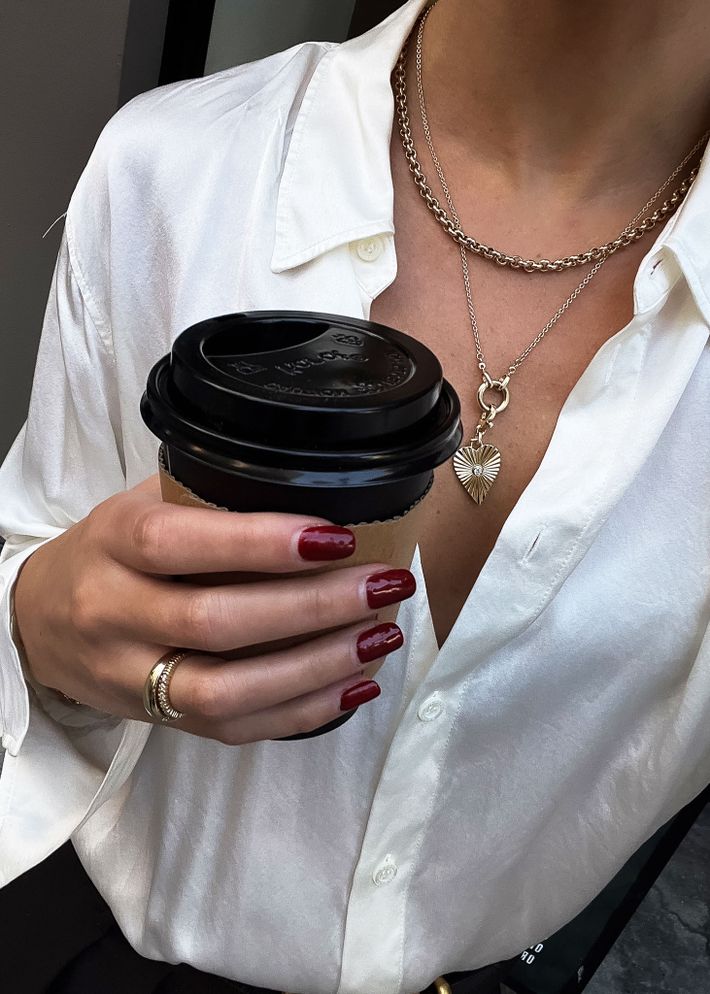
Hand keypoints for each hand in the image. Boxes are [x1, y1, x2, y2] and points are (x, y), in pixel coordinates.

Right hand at [13, 473, 414, 743]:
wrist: (39, 622)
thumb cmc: (111, 551)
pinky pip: (231, 729)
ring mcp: (129, 677)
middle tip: (383, 585)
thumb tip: (314, 487)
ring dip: (315, 668)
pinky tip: (355, 685)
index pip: (181, 545)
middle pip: (213, 623)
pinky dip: (301, 712)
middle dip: (310, 608)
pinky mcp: (155, 720)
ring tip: (382, 637)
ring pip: (225, 691)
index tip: (336, 537)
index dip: (261, 544)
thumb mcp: (140, 505)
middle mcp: (113, 613)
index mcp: (114, 542)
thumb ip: (208, 497)